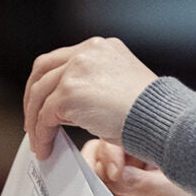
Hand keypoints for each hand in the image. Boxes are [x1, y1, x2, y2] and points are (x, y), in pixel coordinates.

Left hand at [24, 37, 158, 156]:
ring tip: (39, 142)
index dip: (47, 81)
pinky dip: (42, 135)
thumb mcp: (122, 85)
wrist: (162, 120)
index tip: (43, 102)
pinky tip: (46, 148)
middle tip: (32, 121)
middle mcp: (86, 52)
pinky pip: (45, 117)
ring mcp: (76, 71)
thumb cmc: (151, 111)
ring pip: (40, 95)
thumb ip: (96, 85)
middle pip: (42, 69)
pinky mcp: (69, 94)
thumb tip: (71, 107)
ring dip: (35, 121)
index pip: (61, 59)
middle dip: (33, 97)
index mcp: (100, 47)